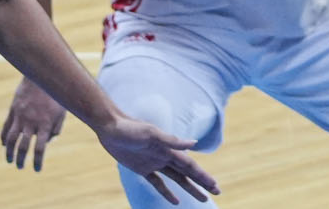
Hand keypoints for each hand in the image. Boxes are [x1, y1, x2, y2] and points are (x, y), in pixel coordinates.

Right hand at [2, 78, 66, 170]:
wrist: (42, 75)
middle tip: (20, 166)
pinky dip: (3, 137)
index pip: (39, 148)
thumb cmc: (55, 95)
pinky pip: (6, 127)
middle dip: (21, 159)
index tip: (36, 169)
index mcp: (45, 124)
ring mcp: (20, 116)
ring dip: (9, 152)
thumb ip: (56, 128)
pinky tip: (4, 144)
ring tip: (9, 160)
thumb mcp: (62, 111)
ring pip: (11, 139)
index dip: (37, 161)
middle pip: (23, 146)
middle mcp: (31, 122)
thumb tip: (48, 141)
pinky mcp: (13, 110)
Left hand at [95, 116, 216, 203]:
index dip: (203, 177)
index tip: (215, 186)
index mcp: (169, 149)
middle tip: (217, 192)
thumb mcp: (151, 133)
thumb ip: (172, 140)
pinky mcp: (142, 168)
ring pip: (177, 179)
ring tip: (203, 199)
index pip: (191, 166)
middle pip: (188, 173)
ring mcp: (155, 163)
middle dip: (203, 182)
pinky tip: (176, 200)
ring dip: (190, 188)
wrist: (111, 127)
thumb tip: (194, 143)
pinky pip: (158, 183)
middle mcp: (165, 157)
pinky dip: (167, 192)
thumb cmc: (130, 128)